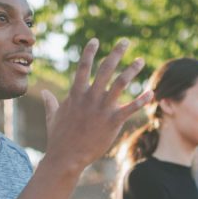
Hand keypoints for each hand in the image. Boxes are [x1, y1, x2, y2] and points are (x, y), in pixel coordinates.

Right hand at [41, 39, 152, 170]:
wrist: (65, 157)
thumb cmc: (58, 138)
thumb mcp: (52, 117)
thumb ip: (51, 102)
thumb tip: (46, 93)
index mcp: (76, 94)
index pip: (83, 67)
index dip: (89, 52)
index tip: (96, 40)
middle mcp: (90, 97)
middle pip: (105, 69)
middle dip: (116, 53)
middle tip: (125, 41)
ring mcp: (102, 109)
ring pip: (120, 83)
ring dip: (131, 70)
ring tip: (140, 60)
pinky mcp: (112, 122)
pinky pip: (130, 108)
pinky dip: (141, 100)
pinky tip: (151, 93)